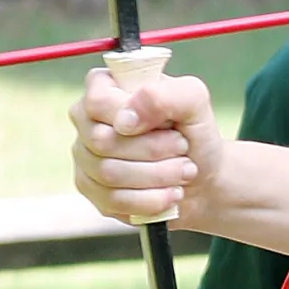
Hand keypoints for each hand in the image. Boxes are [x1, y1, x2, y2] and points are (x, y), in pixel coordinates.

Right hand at [68, 67, 226, 224]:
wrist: (204, 175)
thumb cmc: (194, 132)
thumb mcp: (195, 102)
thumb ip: (166, 95)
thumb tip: (126, 119)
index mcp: (106, 88)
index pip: (98, 101)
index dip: (135, 116)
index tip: (170, 125)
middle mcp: (87, 121)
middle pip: (102, 141)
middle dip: (155, 150)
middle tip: (184, 149)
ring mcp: (84, 157)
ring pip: (107, 174)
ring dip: (158, 175)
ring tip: (185, 171)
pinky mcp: (91, 190)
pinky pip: (111, 200)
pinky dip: (152, 199)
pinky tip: (172, 193)